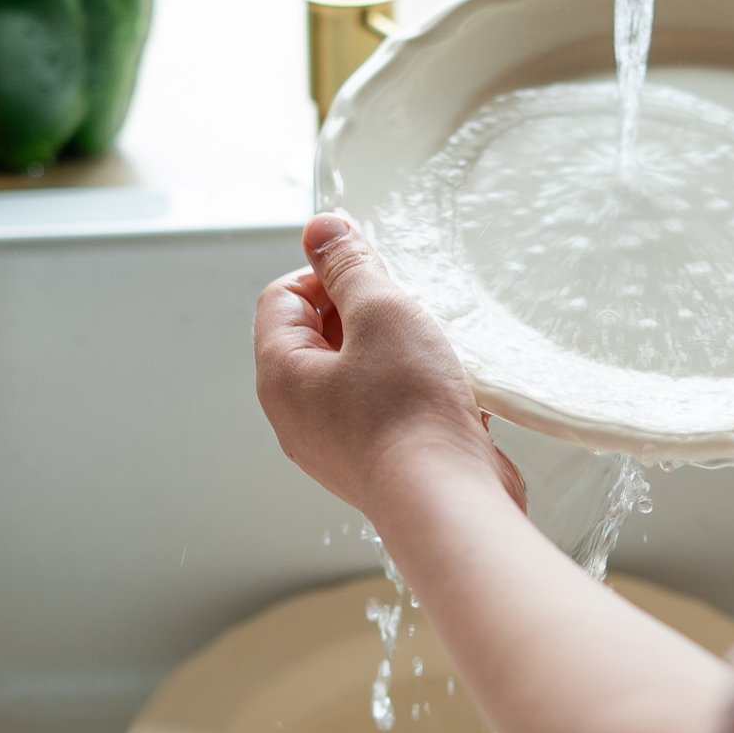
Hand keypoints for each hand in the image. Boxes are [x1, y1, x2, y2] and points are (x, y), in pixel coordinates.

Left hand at [254, 214, 524, 517]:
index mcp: (281, 375)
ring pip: (361, 372)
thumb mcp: (382, 312)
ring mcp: (337, 445)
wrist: (448, 503)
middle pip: (321, 335)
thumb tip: (321, 229)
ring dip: (399, 351)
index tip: (374, 270)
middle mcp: (299, 416)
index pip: (284, 297)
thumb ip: (351, 266)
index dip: (328, 272)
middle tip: (408, 308)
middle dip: (368, 311)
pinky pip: (390, 409)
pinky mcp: (379, 464)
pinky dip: (418, 390)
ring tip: (434, 351)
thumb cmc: (411, 413)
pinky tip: (452, 392)